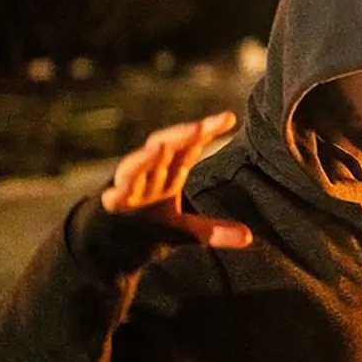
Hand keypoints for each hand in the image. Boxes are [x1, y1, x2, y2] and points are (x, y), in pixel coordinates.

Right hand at [101, 111, 252, 249]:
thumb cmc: (150, 226)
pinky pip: (115, 194)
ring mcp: (129, 188)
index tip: (227, 118)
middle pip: (165, 148)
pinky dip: (119, 190)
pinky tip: (120, 188)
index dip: (205, 131)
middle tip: (201, 126)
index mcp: (169, 173)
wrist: (112, 243)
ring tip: (161, 146)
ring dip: (148, 157)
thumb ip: (214, 231)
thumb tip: (249, 237)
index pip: (190, 146)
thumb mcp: (186, 230)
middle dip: (182, 135)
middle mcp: (150, 174)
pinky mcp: (112, 205)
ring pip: (137, 166)